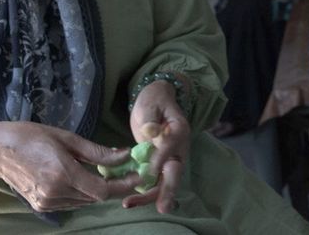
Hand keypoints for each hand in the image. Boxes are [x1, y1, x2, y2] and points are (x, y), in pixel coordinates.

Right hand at [0, 121, 137, 212]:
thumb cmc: (30, 136)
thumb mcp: (67, 138)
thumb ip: (97, 152)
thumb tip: (123, 156)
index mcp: (62, 174)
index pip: (102, 190)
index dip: (122, 185)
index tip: (136, 176)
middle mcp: (55, 193)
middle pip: (95, 197)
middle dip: (113, 186)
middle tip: (124, 171)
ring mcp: (47, 202)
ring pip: (84, 201)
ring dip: (96, 189)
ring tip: (103, 172)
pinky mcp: (41, 206)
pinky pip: (71, 202)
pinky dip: (81, 192)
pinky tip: (81, 177)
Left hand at [126, 79, 190, 213]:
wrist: (156, 101)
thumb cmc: (154, 101)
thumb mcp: (150, 104)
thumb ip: (150, 118)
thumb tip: (151, 132)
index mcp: (179, 131)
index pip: (170, 148)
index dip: (159, 160)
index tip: (147, 174)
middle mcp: (178, 148)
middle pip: (174, 172)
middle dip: (167, 191)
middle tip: (162, 208)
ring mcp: (170, 158)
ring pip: (164, 181)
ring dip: (151, 196)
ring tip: (133, 205)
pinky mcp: (160, 164)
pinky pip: (154, 181)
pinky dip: (143, 192)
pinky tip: (129, 199)